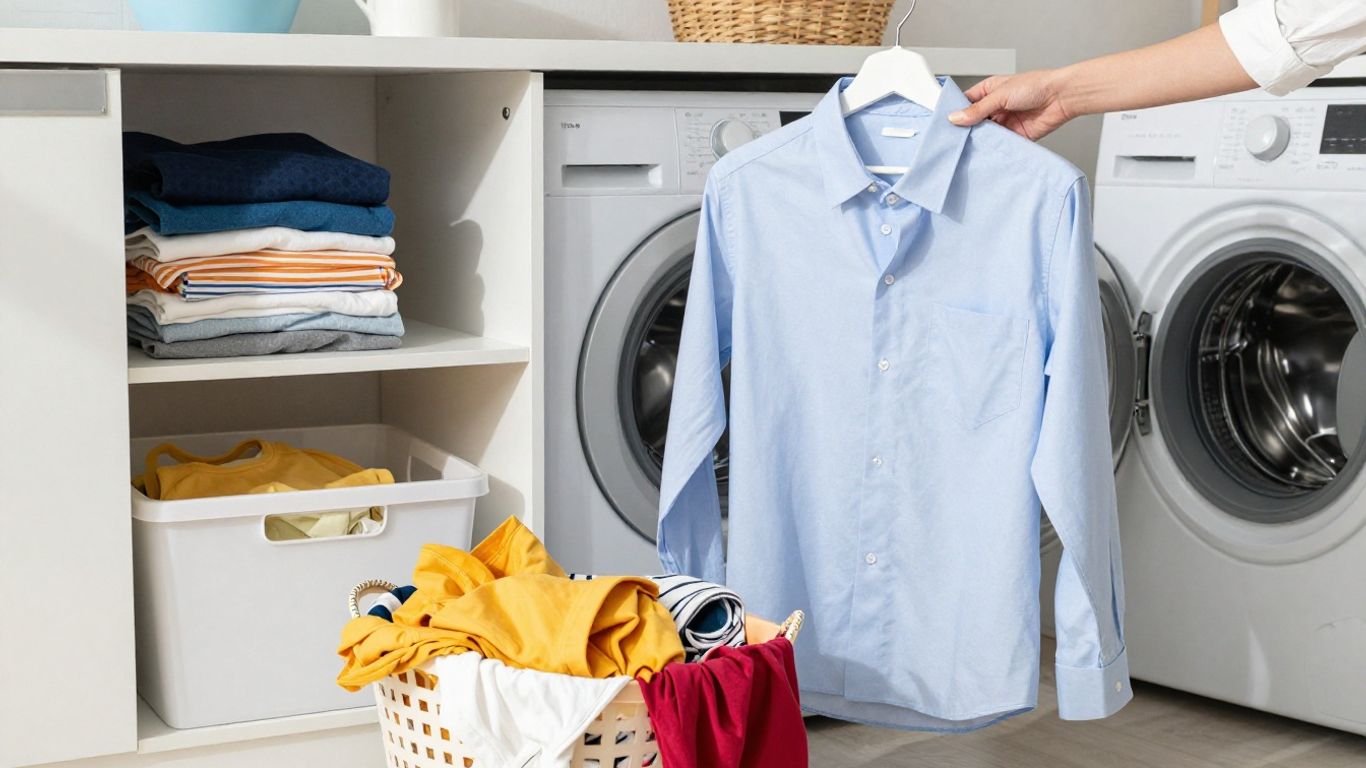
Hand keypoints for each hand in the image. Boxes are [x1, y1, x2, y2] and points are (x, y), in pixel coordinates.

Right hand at [948, 70, 1073, 140]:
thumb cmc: (1036, 86)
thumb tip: (956, 118)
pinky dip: (993, 148)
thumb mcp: (1000, 95)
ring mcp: (1005, 122)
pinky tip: (985, 151)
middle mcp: (996, 107)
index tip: (945, 123)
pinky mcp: (1015, 136)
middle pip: (974, 121)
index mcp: (989, 91)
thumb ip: (977, 109)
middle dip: (966, 129)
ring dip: (979, 140)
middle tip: (954, 138)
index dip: (955, 112)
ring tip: (968, 146)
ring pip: (985, 134)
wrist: (1061, 98)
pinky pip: (1000, 144)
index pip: (966, 103)